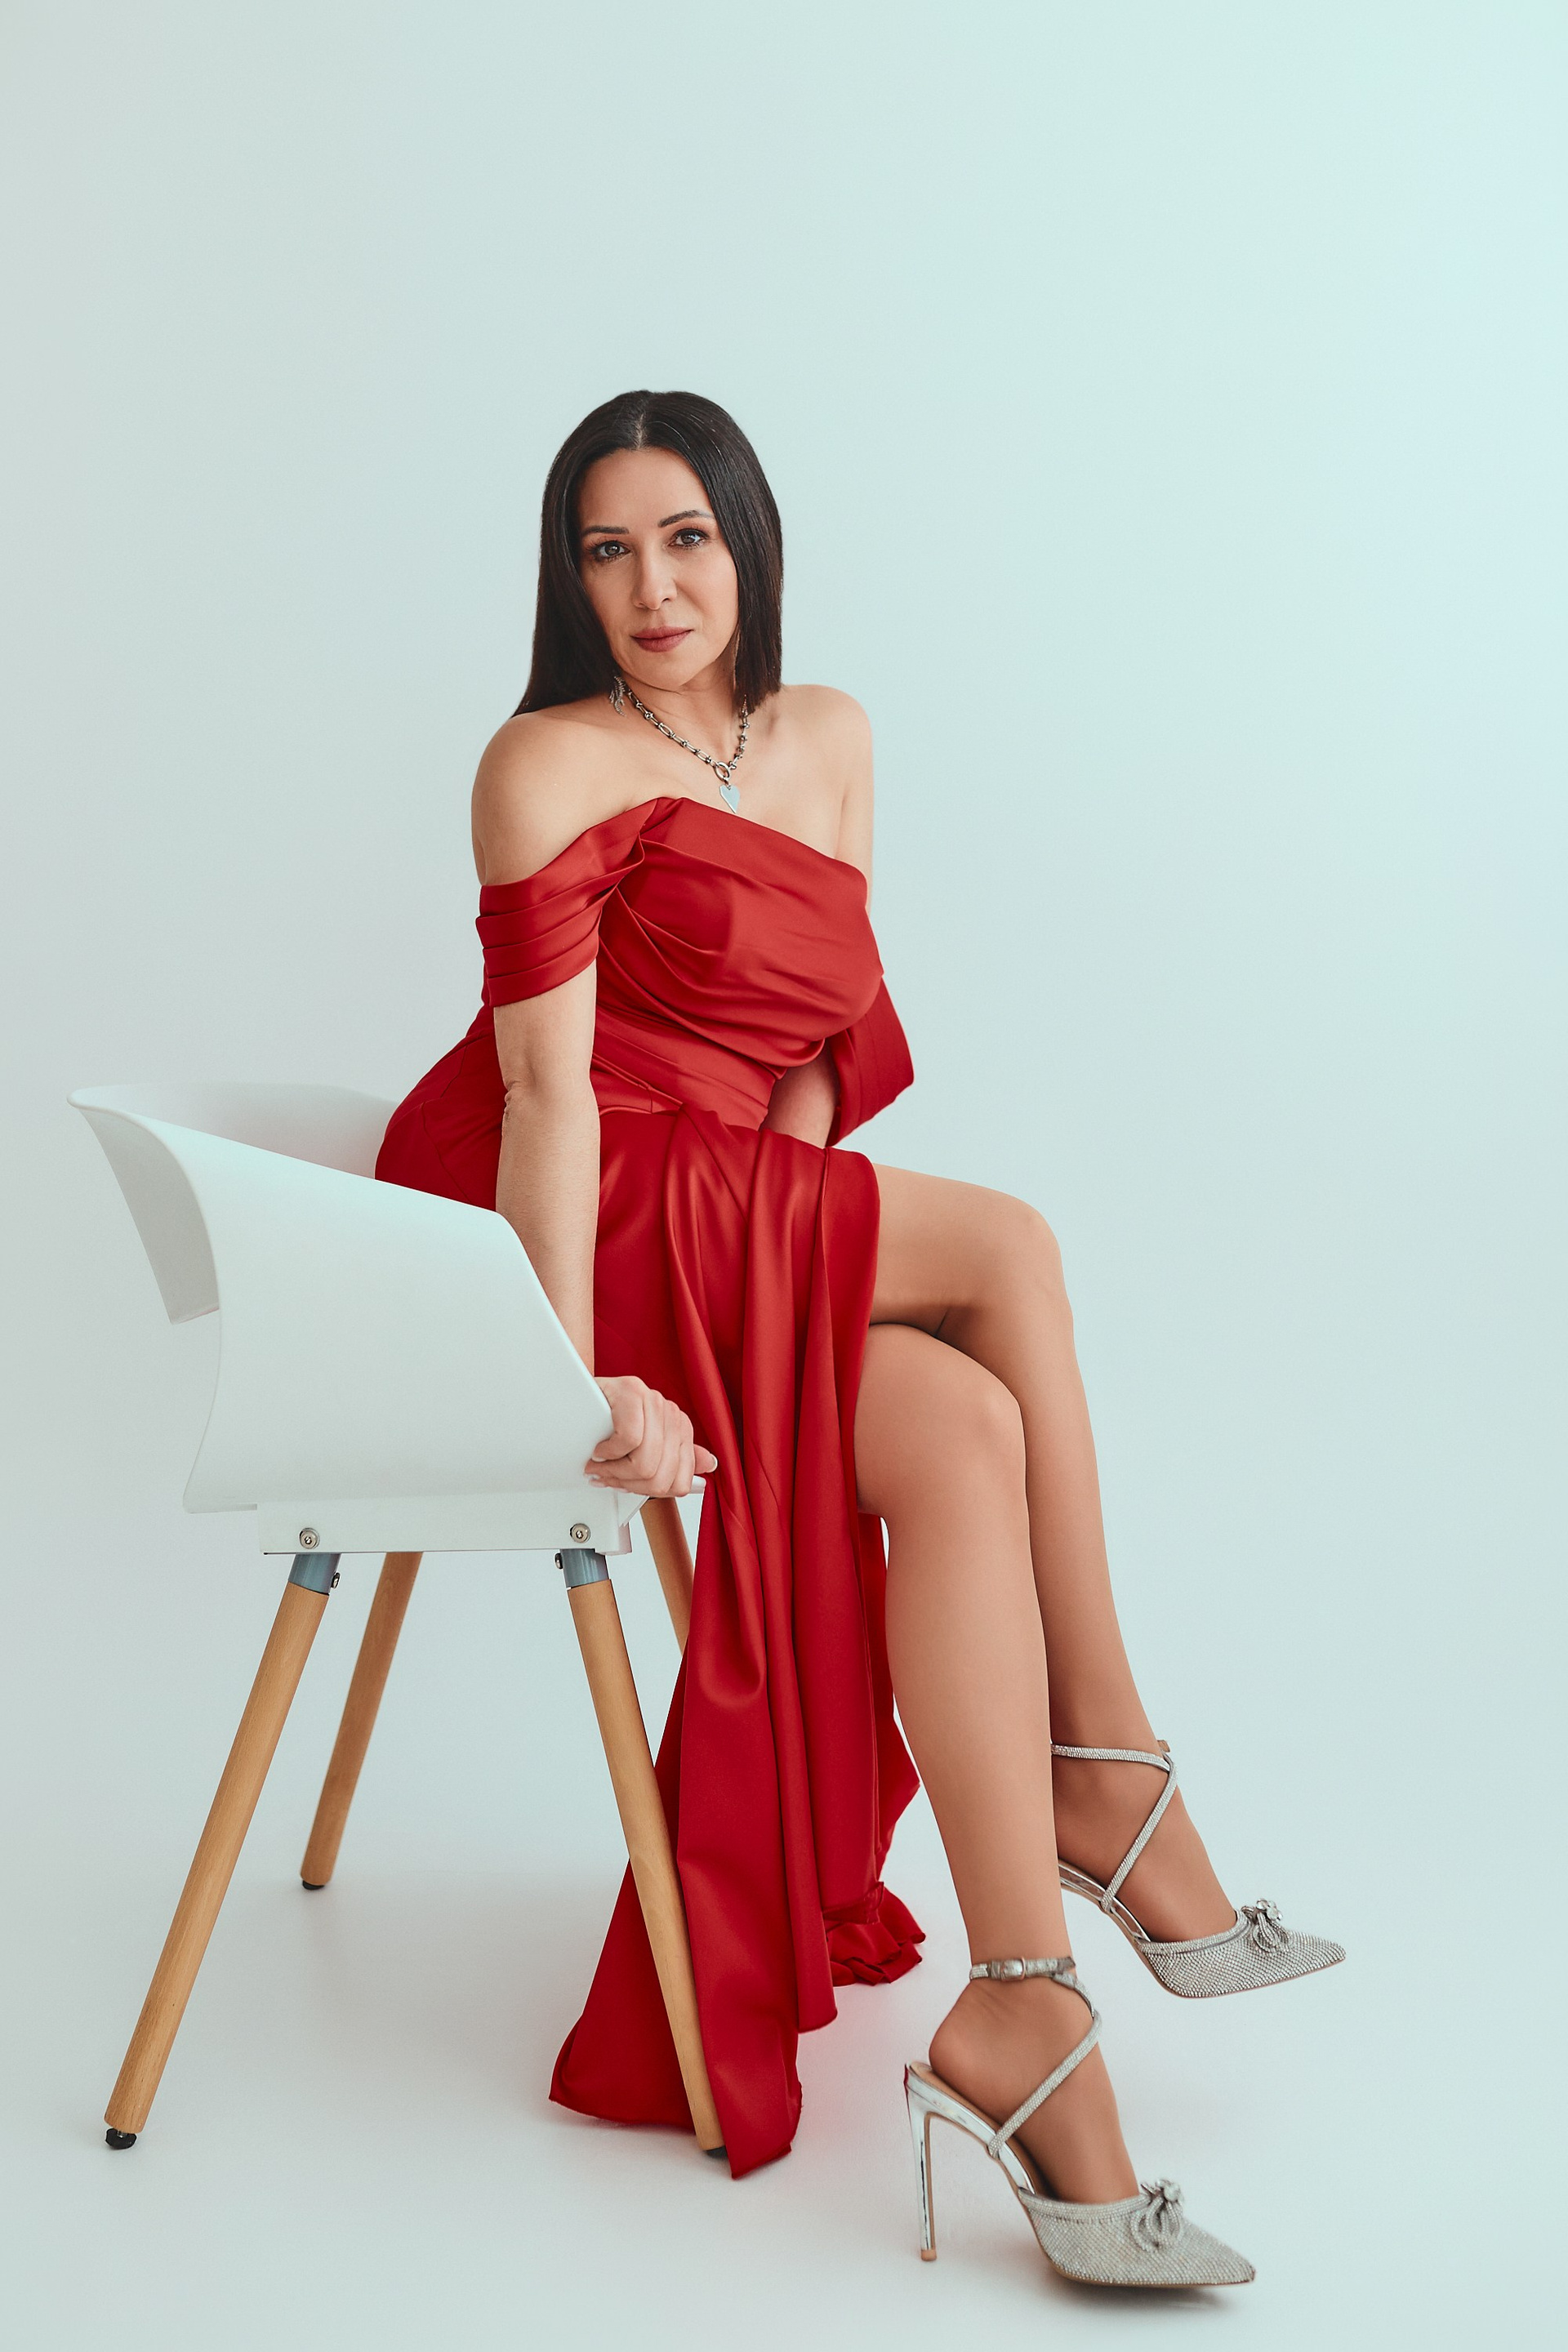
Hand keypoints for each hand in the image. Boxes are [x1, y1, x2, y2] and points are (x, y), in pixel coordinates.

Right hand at [589, 1375, 716, 1497]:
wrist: (577, 1394)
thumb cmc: (607, 1422)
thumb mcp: (643, 1445)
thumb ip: (676, 1458)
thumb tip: (709, 1465)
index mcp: (680, 1428)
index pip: (680, 1482)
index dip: (648, 1492)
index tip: (627, 1485)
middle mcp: (671, 1413)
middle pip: (661, 1478)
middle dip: (627, 1484)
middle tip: (608, 1477)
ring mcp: (653, 1401)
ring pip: (645, 1464)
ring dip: (613, 1471)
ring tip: (601, 1464)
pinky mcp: (632, 1393)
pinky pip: (628, 1440)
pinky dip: (607, 1452)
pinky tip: (600, 1448)